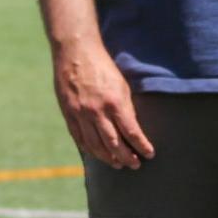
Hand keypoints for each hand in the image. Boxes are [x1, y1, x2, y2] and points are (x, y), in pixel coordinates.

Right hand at [52, 39, 155, 170]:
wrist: (76, 52)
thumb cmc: (103, 67)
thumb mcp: (122, 85)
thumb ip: (126, 108)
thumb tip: (132, 130)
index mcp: (115, 102)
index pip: (132, 132)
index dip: (142, 146)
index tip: (149, 154)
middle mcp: (97, 111)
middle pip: (113, 144)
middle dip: (126, 157)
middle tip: (135, 164)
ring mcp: (80, 114)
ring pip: (95, 145)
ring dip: (108, 158)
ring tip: (117, 164)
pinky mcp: (68, 113)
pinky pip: (79, 138)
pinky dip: (89, 149)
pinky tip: (97, 155)